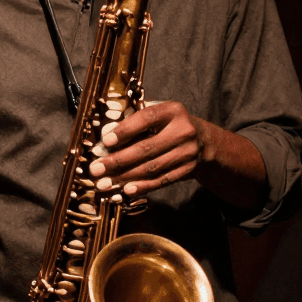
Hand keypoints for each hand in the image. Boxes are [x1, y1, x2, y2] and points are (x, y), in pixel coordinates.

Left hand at [88, 100, 202, 195]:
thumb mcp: (161, 114)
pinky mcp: (188, 170)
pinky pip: (161, 180)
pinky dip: (142, 186)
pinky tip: (126, 190)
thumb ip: (138, 119)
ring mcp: (187, 152)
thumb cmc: (171, 125)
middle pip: (146, 148)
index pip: (146, 118)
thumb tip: (106, 136)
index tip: (106, 141)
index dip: (125, 130)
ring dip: (125, 177)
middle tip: (96, 169)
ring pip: (151, 168)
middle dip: (117, 161)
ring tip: (104, 183)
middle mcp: (183, 130)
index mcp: (172, 111)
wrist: (204, 142)